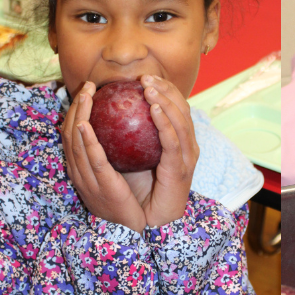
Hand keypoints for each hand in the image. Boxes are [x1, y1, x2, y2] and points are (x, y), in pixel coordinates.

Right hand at [61, 82, 145, 233]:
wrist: (132, 230)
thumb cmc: (129, 202)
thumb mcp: (118, 175)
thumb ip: (115, 155)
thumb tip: (125, 129)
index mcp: (83, 169)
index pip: (74, 137)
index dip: (77, 112)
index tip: (87, 92)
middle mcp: (80, 172)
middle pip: (70, 135)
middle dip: (75, 108)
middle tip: (86, 87)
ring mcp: (87, 180)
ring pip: (76, 144)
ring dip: (78, 117)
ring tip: (84, 96)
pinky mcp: (101, 186)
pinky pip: (92, 160)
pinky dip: (87, 141)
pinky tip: (86, 124)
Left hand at [124, 74, 197, 228]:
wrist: (153, 218)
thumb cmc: (141, 189)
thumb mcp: (134, 157)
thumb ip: (128, 137)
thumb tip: (106, 112)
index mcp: (179, 142)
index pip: (175, 108)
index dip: (164, 89)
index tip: (144, 77)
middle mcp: (188, 146)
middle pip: (182, 109)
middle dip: (166, 89)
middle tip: (146, 77)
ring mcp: (187, 157)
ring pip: (180, 121)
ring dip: (165, 101)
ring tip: (150, 87)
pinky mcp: (181, 169)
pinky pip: (172, 141)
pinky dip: (164, 122)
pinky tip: (152, 108)